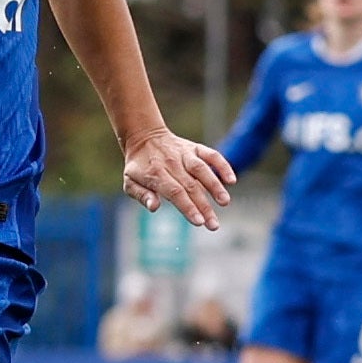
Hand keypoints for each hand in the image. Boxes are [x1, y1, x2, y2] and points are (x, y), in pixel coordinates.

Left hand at [120, 128, 236, 231]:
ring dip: (215, 186)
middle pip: (191, 186)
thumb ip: (142, 195)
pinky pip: (211, 155)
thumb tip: (154, 207)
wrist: (144, 137)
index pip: (175, 192)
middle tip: (214, 225)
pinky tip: (231, 180)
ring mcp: (185, 154)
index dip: (188, 207)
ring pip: (202, 170)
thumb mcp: (129, 182)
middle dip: (204, 207)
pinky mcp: (195, 148)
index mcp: (156, 174)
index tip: (199, 222)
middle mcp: (172, 163)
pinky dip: (222, 165)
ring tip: (225, 202)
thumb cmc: (138, 166)